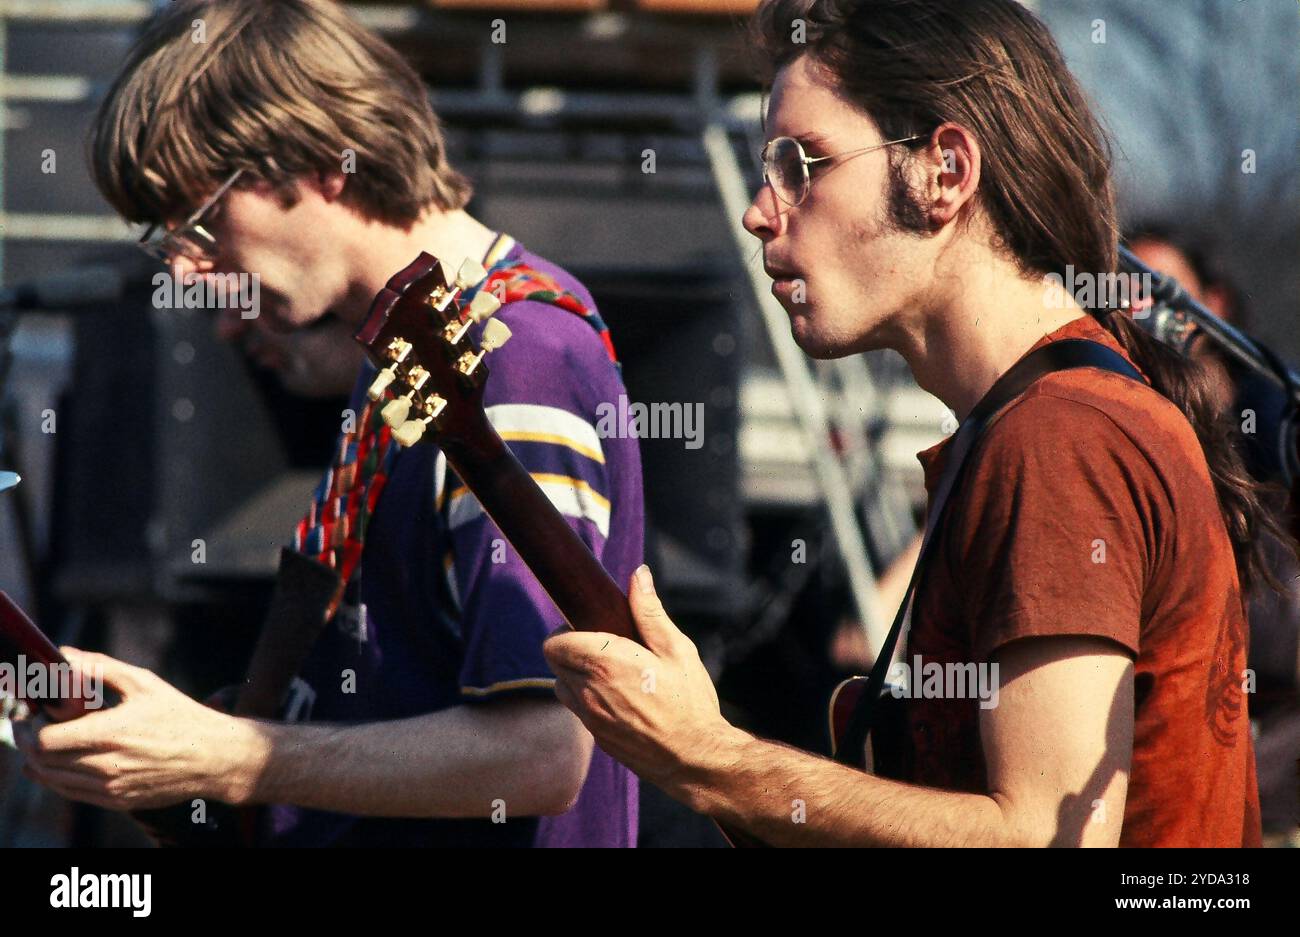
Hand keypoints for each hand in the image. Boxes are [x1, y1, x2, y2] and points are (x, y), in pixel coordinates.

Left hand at [13, 648, 259, 810]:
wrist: (213, 756)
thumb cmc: (181, 716)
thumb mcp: (145, 683)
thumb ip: (100, 667)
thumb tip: (65, 655)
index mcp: (111, 733)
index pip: (45, 740)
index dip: (30, 727)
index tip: (32, 712)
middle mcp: (107, 765)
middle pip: (44, 761)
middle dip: (29, 742)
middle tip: (31, 724)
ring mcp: (111, 787)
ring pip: (54, 780)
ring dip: (39, 762)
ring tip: (42, 742)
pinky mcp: (117, 801)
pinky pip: (72, 793)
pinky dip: (57, 778)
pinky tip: (58, 764)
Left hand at [544, 566, 740, 807]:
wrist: (695, 757)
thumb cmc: (689, 701)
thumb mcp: (676, 649)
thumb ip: (650, 612)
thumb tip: (638, 574)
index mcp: (604, 663)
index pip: (554, 643)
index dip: (566, 631)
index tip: (588, 627)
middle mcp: (588, 692)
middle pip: (555, 663)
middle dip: (572, 649)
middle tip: (604, 646)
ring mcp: (590, 719)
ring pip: (563, 687)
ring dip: (576, 675)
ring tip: (611, 673)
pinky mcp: (597, 738)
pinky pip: (579, 711)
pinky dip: (589, 699)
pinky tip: (622, 698)